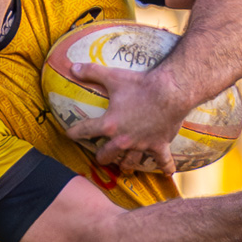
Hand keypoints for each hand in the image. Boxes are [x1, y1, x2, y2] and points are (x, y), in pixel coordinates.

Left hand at [60, 62, 190, 176]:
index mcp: (109, 125)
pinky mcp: (159, 145)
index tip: (70, 135)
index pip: (85, 131)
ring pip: (130, 162)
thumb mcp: (113, 76)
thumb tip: (73, 67)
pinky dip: (166, 167)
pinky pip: (163, 161)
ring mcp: (142, 145)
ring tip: (124, 166)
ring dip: (125, 164)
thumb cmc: (141, 84)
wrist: (171, 91)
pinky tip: (168, 173)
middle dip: (101, 156)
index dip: (74, 133)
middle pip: (106, 155)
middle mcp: (123, 139)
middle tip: (100, 155)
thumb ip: (91, 72)